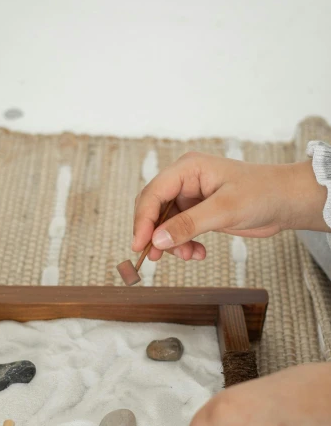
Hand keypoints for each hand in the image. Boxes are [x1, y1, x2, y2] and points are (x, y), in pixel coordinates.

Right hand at [132, 152, 327, 261]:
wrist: (287, 202)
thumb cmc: (262, 193)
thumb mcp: (224, 210)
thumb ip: (188, 225)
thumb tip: (157, 240)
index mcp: (188, 168)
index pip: (153, 193)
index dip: (143, 220)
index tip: (140, 245)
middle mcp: (185, 181)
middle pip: (153, 208)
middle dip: (154, 234)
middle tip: (156, 257)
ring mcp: (190, 197)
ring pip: (164, 224)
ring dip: (171, 243)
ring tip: (189, 256)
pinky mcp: (198, 212)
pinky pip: (178, 231)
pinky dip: (184, 245)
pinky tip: (198, 253)